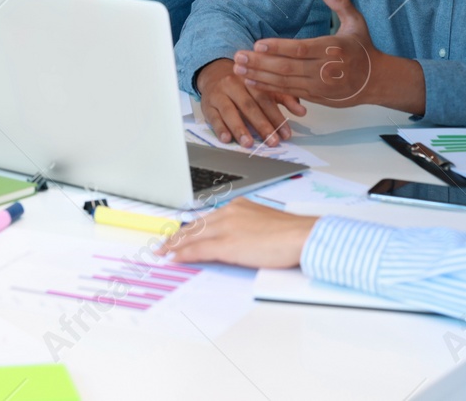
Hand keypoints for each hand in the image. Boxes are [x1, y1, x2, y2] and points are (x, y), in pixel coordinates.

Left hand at [161, 199, 317, 268]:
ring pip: (194, 236)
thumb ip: (247, 227)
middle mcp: (230, 213)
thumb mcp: (264, 223)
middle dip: (177, 236)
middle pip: (196, 226)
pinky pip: (200, 250)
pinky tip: (175, 258)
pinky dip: (185, 254)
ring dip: (176, 245)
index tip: (180, 234)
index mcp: (239, 207)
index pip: (208, 218)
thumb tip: (239, 239)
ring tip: (163, 252)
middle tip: (163, 244)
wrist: (302, 235)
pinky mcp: (229, 244)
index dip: (191, 228)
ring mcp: (228, 228)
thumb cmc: (291, 233)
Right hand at [195, 58, 306, 147]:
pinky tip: (226, 138)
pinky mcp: (207, 104)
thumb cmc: (243, 83)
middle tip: (272, 142)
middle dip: (262, 125)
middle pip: (249, 106)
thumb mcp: (264, 86)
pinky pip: (213, 117)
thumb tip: (302, 111)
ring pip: (230, 111)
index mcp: (251, 79)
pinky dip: (220, 128)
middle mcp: (234, 84)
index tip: (286, 134)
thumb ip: (284, 97)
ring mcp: (219, 94)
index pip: (266, 98)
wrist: (214, 72)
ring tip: (249, 143)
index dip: (277, 117)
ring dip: (240, 128)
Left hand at [235, 0, 386, 107]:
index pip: (300, 49)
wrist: (376, 81)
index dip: (278, 48)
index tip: (257, 44)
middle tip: (237, 57)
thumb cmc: (363, 48)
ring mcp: (319, 86)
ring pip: (284, 83)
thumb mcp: (357, 22)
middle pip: (287, 68)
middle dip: (259, 63)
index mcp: (332, 48)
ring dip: (259, 76)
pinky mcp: (316, 98)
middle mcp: (324, 69)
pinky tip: (251, 82)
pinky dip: (268, 88)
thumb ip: (340, 4)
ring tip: (238, 69)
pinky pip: (288, 93)